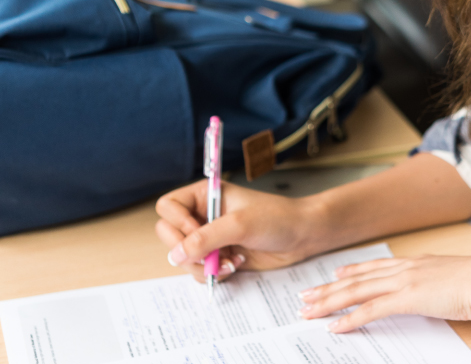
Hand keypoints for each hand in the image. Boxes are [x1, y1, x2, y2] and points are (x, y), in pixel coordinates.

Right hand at [155, 180, 320, 282]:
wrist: (302, 236)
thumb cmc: (277, 218)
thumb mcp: (240, 225)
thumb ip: (206, 238)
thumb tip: (176, 254)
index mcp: (205, 196)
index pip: (168, 207)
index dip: (178, 223)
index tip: (198, 232)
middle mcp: (203, 216)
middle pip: (169, 235)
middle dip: (189, 251)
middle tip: (210, 255)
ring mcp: (210, 237)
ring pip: (183, 258)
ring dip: (205, 266)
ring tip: (231, 262)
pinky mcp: (219, 256)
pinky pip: (200, 271)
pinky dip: (215, 273)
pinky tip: (237, 265)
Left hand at [296, 255, 470, 331]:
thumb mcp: (457, 281)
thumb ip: (441, 285)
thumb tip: (438, 295)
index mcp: (418, 263)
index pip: (377, 267)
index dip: (353, 270)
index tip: (336, 273)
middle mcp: (406, 268)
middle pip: (359, 278)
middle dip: (329, 288)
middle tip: (306, 296)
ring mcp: (405, 282)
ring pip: (357, 291)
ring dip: (330, 302)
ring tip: (309, 311)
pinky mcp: (408, 298)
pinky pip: (371, 309)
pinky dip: (351, 318)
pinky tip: (335, 326)